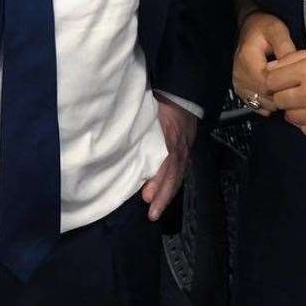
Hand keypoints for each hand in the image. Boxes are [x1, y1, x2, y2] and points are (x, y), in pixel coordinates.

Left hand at [142, 97, 197, 221]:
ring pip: (177, 176)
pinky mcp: (186, 150)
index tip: (146, 196)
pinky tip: (165, 194)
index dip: (157, 181)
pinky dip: (173, 185)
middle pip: (172, 176)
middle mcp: (179, 148)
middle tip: (151, 213)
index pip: (165, 164)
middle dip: (162, 196)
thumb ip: (139, 125)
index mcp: (169, 139)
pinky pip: (180, 171)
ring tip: (156, 211)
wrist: (184, 93)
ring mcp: (184, 150)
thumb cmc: (162, 100)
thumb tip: (119, 136)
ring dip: (167, 194)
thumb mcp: (150, 110)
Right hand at [233, 12, 296, 116]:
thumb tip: (294, 66)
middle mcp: (240, 73)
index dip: (282, 85)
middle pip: (263, 96)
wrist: (250, 27)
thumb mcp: (277, 30)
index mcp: (248, 59)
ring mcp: (239, 83)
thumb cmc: (263, 27)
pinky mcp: (240, 89)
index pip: (266, 83)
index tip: (293, 79)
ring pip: (260, 102)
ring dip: (274, 100)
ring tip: (284, 88)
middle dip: (280, 94)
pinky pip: (255, 104)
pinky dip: (267, 102)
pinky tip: (275, 93)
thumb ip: (285, 47)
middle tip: (293, 84)